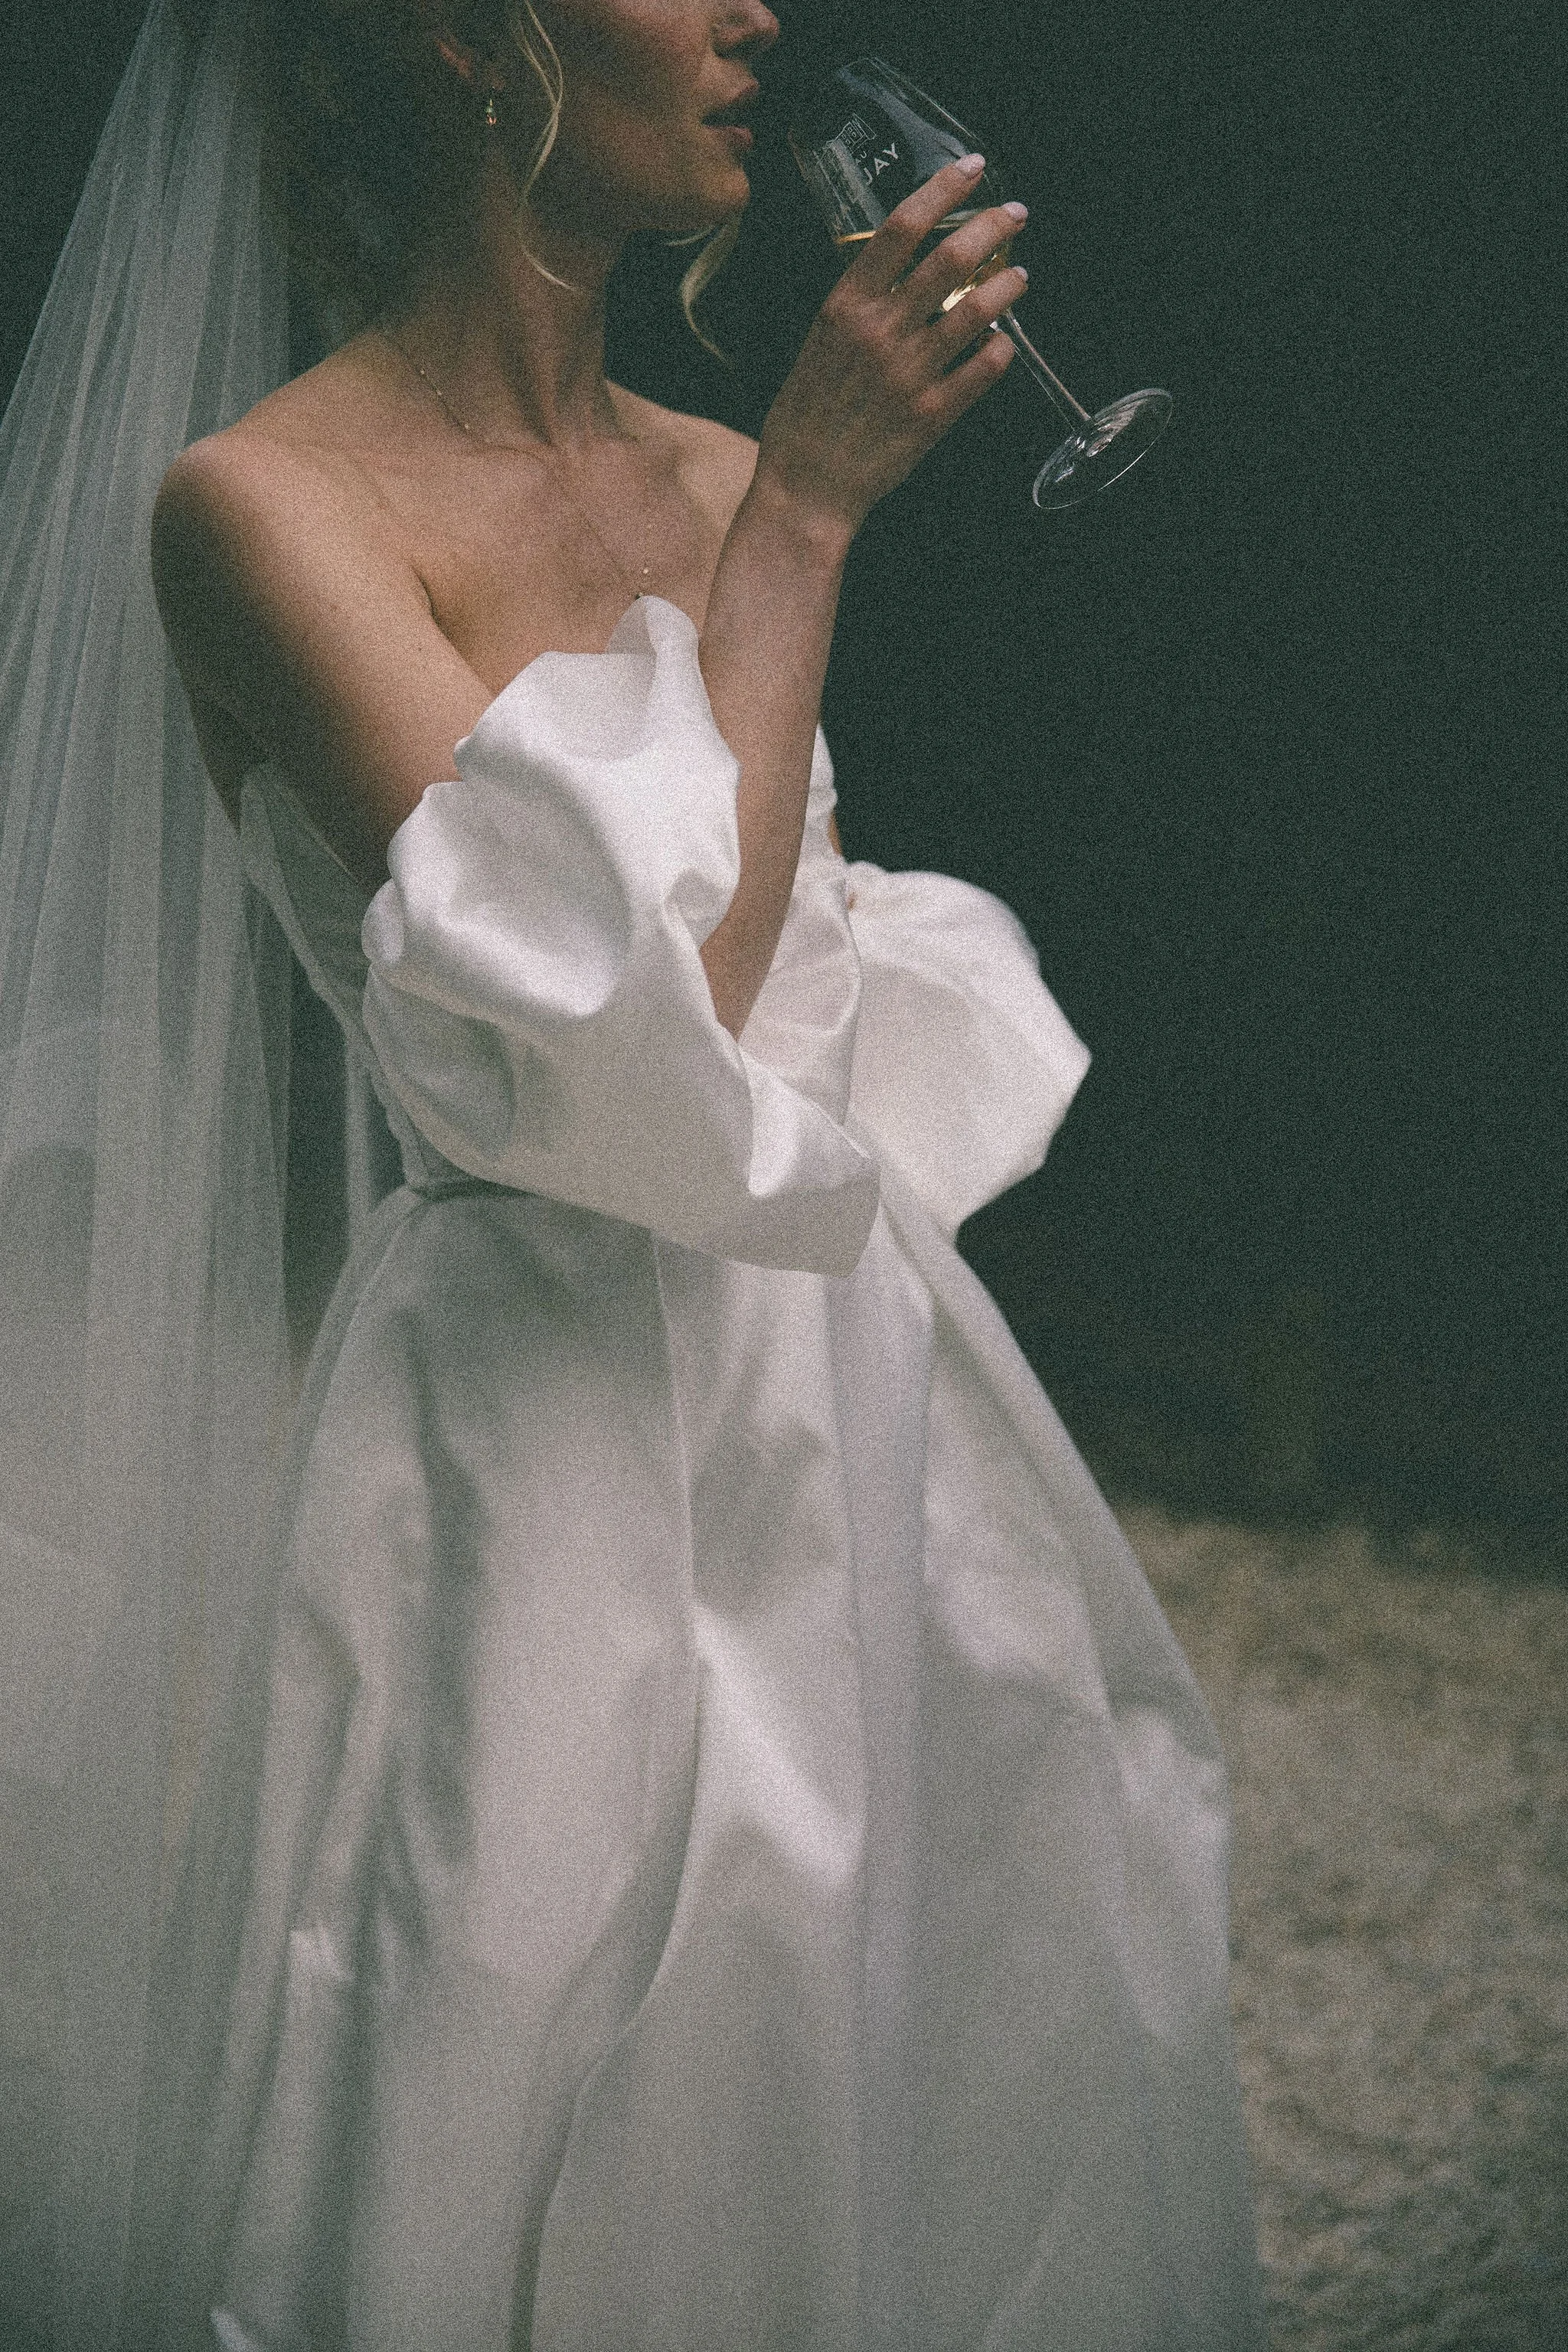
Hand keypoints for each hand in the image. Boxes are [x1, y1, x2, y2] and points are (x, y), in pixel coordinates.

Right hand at [754, 155, 1025, 539]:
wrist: (806, 487)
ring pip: (978, 309)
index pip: (902, 227)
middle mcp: (880, 332)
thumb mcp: (817, 342)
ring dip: (1008, 284)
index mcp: (845, 305)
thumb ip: (859, 304)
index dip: (944, 189)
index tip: (972, 169)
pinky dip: (1001, 348)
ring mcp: (909, 374)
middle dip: (992, 226)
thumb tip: (902, 269)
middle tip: (1015, 214)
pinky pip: (984, 368)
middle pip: (949, 257)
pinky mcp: (932, 415)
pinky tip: (1004, 342)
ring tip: (1020, 276)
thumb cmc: (806, 416)